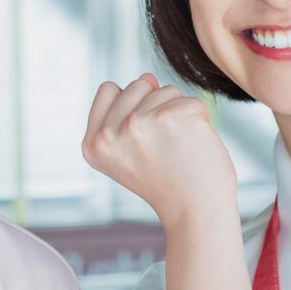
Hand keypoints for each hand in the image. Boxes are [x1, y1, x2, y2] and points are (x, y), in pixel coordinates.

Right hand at [82, 75, 236, 227]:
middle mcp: (109, 134)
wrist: (196, 213)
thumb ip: (126, 113)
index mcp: (92, 144)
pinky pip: (190, 101)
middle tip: (163, 148)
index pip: (109, 90)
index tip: (143, 142)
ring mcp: (138, 124)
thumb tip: (148, 76)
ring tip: (177, 149)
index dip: (131, 107)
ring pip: (165, 90)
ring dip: (178, 115)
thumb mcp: (128, 153)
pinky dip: (198, 121)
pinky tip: (193, 148)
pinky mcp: (171, 117)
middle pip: (138, 84)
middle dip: (156, 108)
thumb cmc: (167, 183)